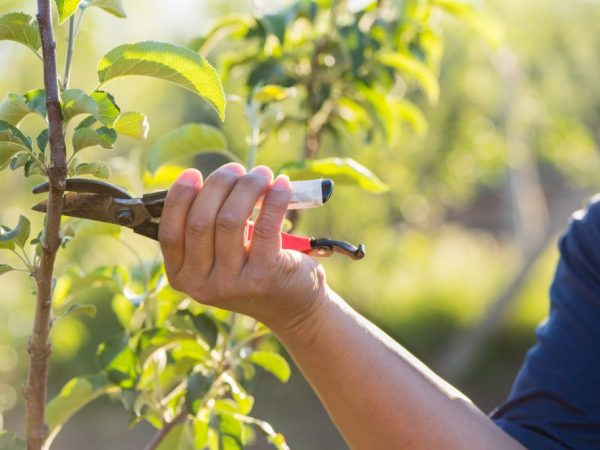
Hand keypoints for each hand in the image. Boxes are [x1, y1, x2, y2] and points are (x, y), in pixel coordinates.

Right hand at [158, 163, 327, 332]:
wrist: (292, 307)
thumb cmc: (252, 269)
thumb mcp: (218, 256)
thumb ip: (205, 227)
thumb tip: (208, 179)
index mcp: (182, 277)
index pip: (170, 231)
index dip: (179, 197)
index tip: (193, 173)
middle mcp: (201, 285)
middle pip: (201, 220)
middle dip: (219, 185)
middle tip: (237, 169)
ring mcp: (232, 284)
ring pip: (230, 220)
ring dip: (248, 187)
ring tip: (261, 174)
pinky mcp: (264, 277)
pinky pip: (265, 226)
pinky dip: (275, 199)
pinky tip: (282, 186)